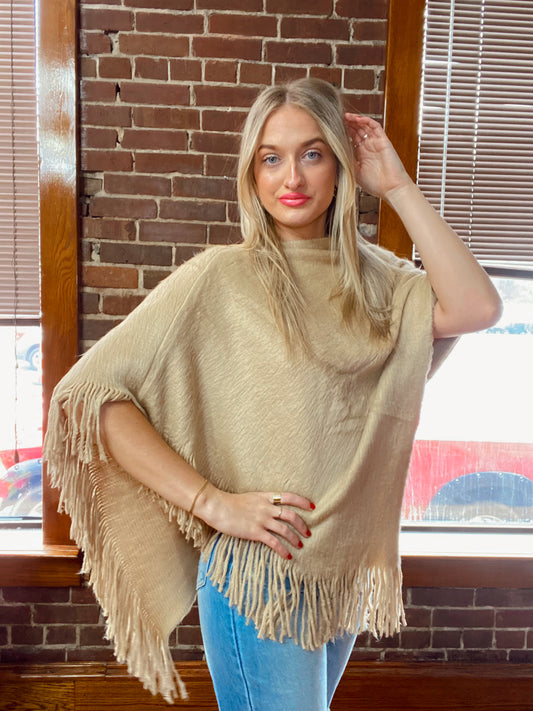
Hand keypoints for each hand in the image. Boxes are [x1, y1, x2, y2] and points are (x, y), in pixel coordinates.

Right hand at [197, 486, 313, 559]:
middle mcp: (267, 508)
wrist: (218, 506)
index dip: (302, 502)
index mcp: (265, 497)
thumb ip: (262, 502)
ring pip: (285, 529)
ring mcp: (262, 520)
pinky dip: (283, 550)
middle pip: (291, 515)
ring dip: (295, 538)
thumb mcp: (250, 498)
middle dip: (302, 525)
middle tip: (308, 533)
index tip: (312, 507)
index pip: (289, 497)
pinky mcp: (255, 532)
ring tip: (300, 545)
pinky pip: (274, 542)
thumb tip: (270, 509)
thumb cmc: (230, 502)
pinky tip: (288, 556)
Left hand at [344, 112, 412, 197]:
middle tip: (339, 118)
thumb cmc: (376, 184)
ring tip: (346, 116)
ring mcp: (376, 143)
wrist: (391, 188)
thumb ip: (348, 163)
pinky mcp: (384, 141)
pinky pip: (376, 127)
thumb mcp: (356, 173)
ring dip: (356, 120)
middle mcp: (369, 147)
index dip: (345, 132)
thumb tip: (337, 157)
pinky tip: (358, 119)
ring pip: (365, 126)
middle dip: (349, 124)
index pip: (353, 139)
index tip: (335, 128)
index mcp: (363, 154)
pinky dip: (367, 121)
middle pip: (358, 130)